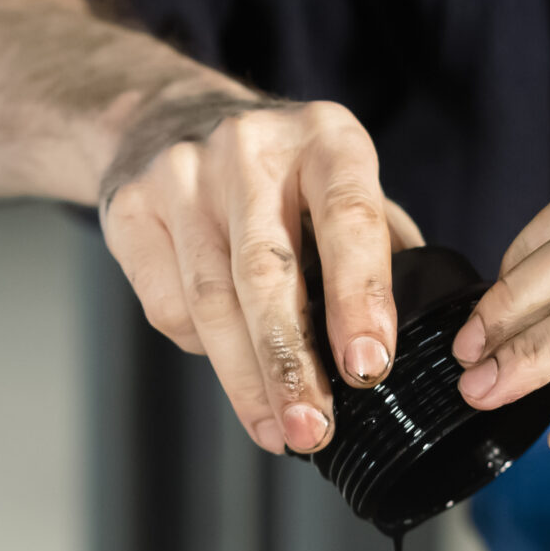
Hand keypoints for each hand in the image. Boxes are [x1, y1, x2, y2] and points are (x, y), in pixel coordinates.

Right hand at [101, 92, 422, 454]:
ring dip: (248, 380)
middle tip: (314, 426)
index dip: (359, 296)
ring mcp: (182, 175)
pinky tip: (236, 376)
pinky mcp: (132, 209)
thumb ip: (379, 248)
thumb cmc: (279, 174)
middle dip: (291, 361)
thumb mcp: (341, 184)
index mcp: (324, 137)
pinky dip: (206, 354)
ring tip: (280, 430)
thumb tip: (417, 342)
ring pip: (213, 301)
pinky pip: (169, 308)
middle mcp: (249, 148)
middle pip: (267, 271)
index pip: (347, 217)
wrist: (166, 120)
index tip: (368, 365)